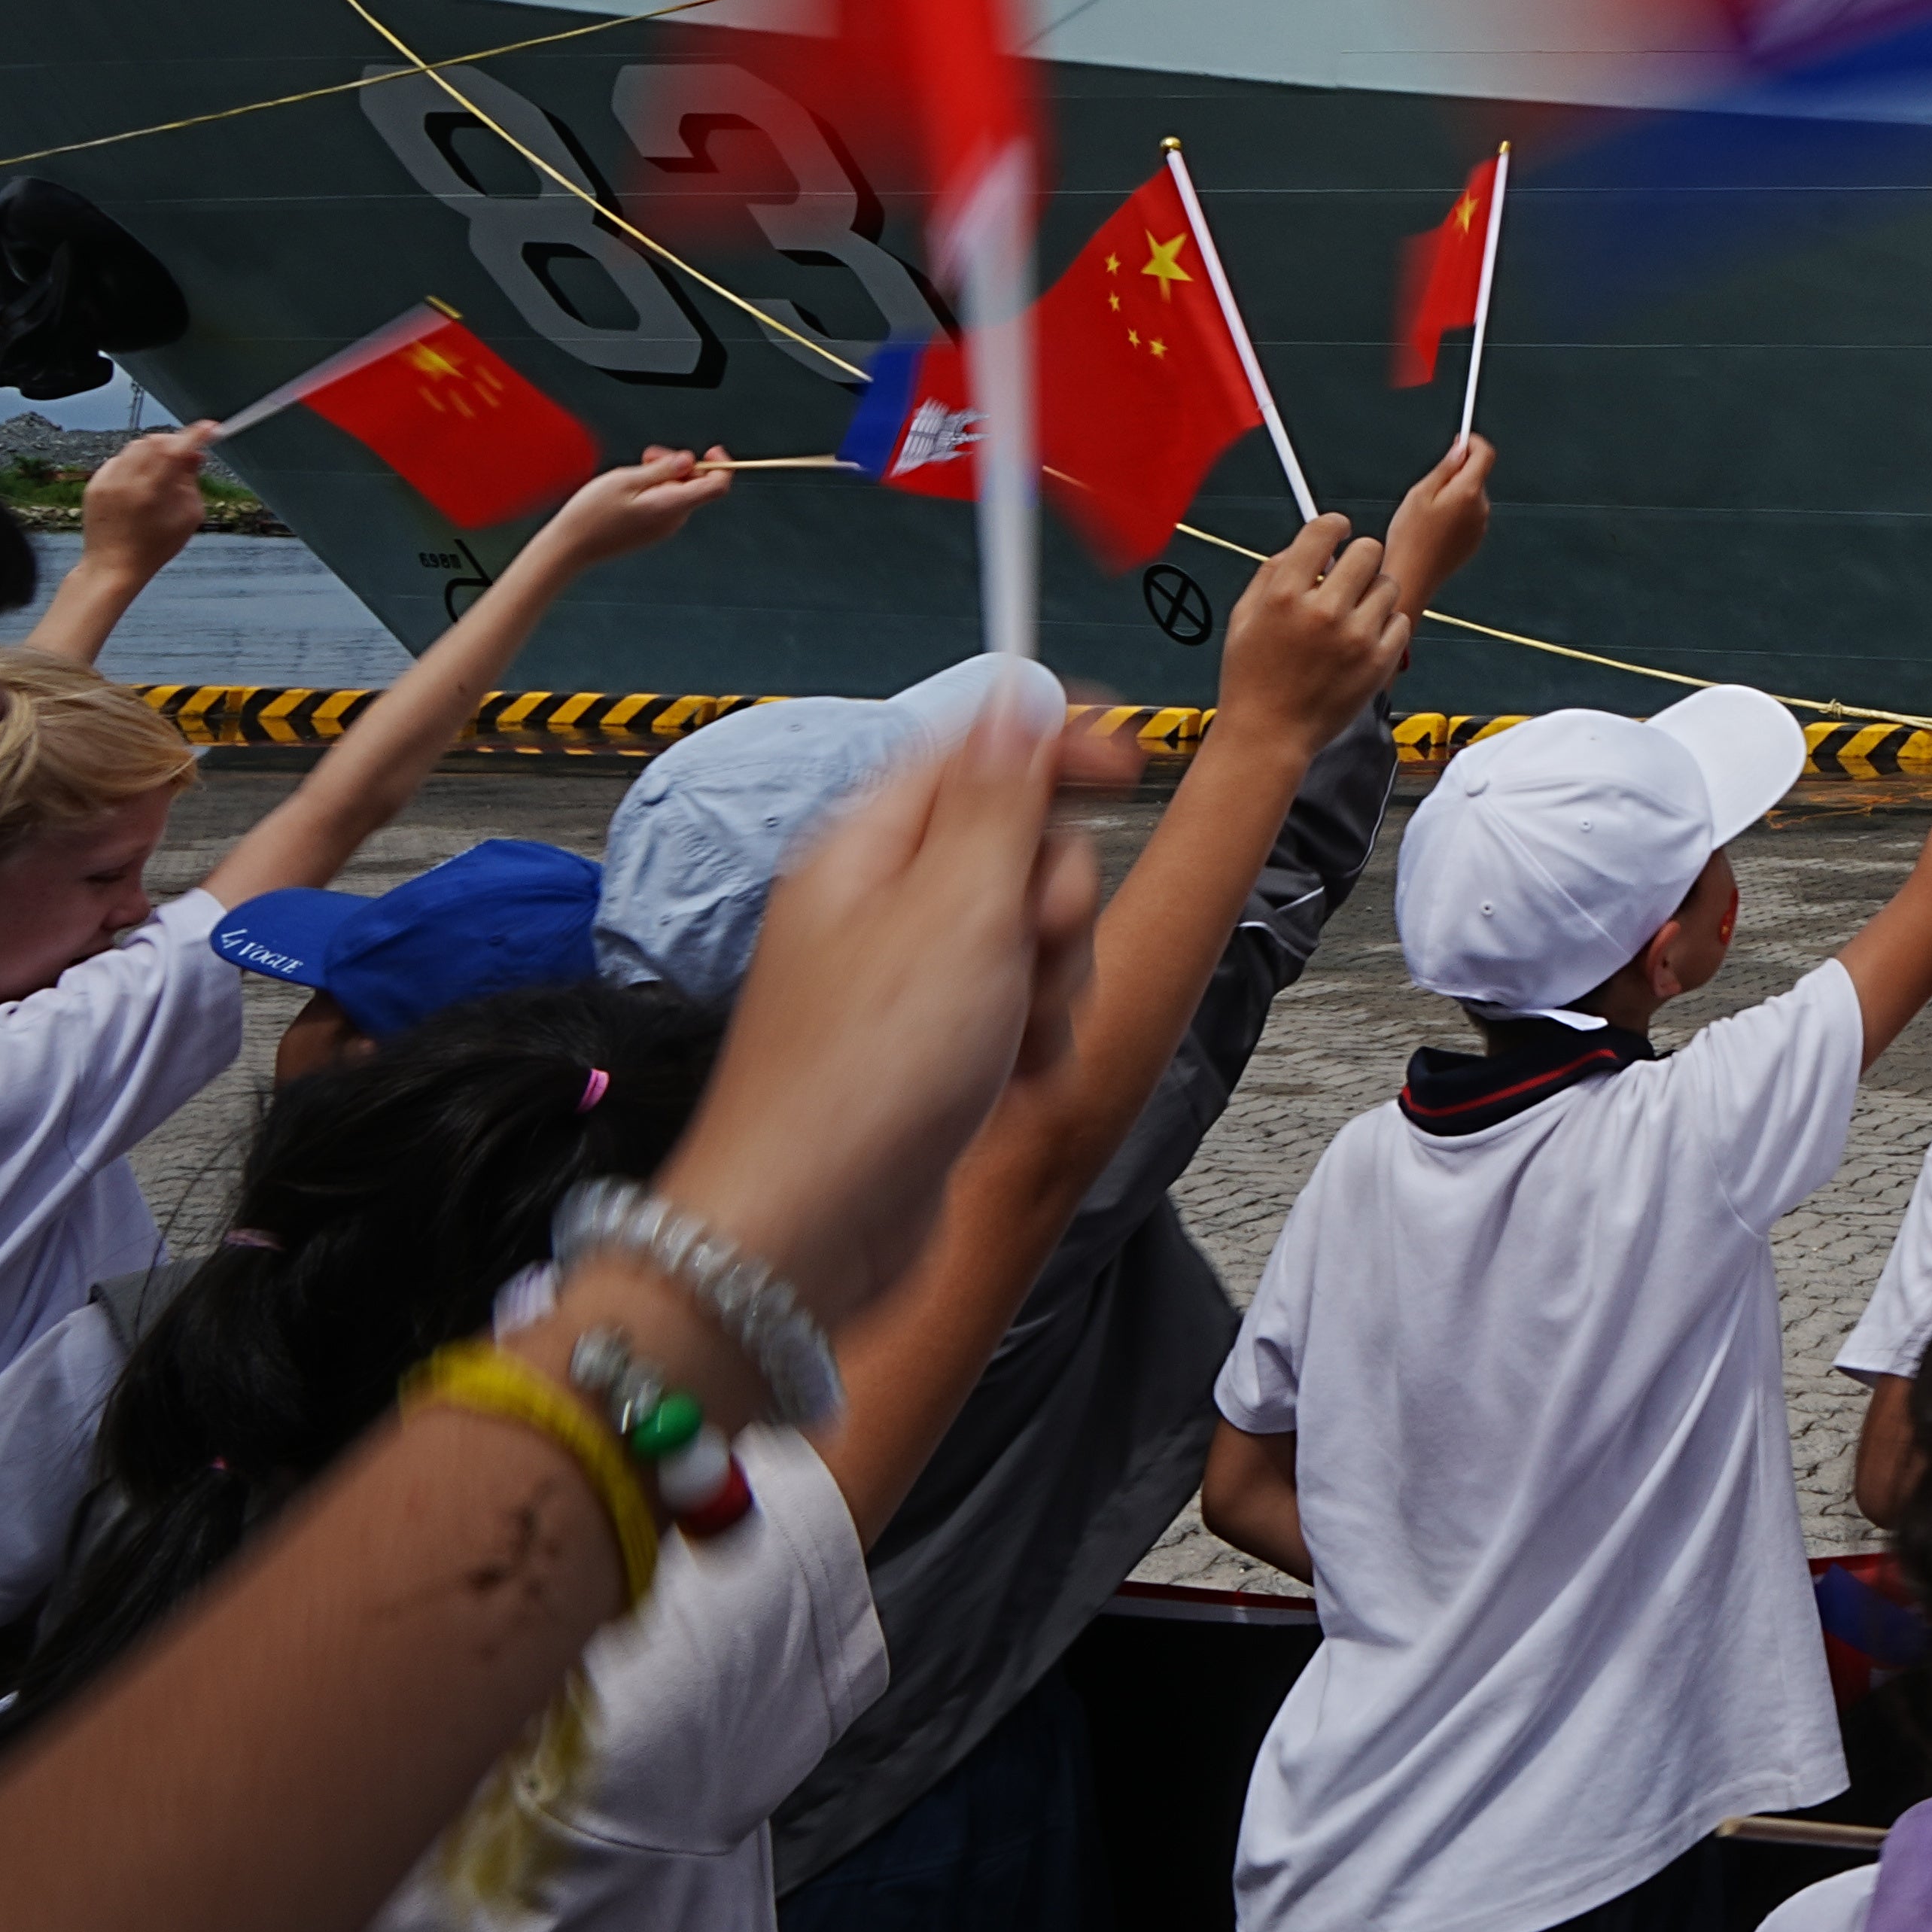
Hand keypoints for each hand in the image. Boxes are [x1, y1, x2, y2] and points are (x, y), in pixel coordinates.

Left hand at [70, 424, 217, 579]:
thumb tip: (194, 454)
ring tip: (162, 471)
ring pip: (135, 447)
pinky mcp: (94, 485)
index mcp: (153, 490)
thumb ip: (191, 482)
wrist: (113, 566)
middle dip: (175, 442)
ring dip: (154, 452)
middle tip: (187, 455)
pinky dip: (134, 464)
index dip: (197, 434)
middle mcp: (127, 481)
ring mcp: (107, 481)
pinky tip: (140, 482)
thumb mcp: (188, 517)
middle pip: (155, 441)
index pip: (177, 447)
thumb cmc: (154, 547)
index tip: (210, 428)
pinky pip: (118, 460)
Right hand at [528, 445, 729, 565]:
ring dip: (663, 475)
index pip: (717, 486)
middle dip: (679, 464)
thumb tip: (691, 460)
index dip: (721, 465)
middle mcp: (674, 520)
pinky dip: (655, 489)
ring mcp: (663, 528)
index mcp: (672, 506)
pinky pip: (664, 504)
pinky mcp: (651, 531)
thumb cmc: (592, 513)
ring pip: (677, 492)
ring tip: (633, 470)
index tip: (711, 450)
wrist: (569, 548)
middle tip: (648, 454)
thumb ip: (663, 469)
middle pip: (695, 484)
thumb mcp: (626, 480)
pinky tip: (630, 487)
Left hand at [638, 668, 1127, 1341]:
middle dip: (1057, 895)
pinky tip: (1010, 1081)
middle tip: (1034, 946)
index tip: (1124, 764)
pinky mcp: (930, 1051)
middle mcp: (882, 905)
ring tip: (1015, 1035)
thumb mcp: (956, 911)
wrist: (807, 1237)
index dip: (1053, 745)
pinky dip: (1033, 1041)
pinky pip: (1019, 1010)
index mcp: (868, 848)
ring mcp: (906, 980)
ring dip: (1052, 980)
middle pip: (1019, 844)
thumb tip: (1015, 694)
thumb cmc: (865, 1079)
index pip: (973, 747)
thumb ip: (998, 798)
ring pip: (1033, 933)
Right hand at [1217, 511, 1410, 732]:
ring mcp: (1355, 637)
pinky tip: (1365, 638)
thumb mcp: (1243, 619)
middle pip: (1368, 550)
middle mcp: (1322, 611)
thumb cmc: (1251, 677)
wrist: (1268, 736)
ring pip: (1388, 584)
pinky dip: (1387, 625)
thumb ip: (1271, 574)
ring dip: (1374, 593)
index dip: (1335, 525)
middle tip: (1350, 574)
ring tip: (1354, 614)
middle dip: (1359, 557)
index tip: (1339, 531)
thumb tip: (1304, 544)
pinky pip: (1401, 620)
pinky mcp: (1378, 661)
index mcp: (1284, 596)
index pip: (1323, 531)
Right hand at [1378, 433, 1492, 619]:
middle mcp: (1481, 508)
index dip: (1474, 442)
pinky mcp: (1475, 540)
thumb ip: (1445, 468)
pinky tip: (1433, 528)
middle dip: (1458, 472)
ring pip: (1471, 496)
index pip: (1486, 454)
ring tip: (1426, 514)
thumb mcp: (1420, 494)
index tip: (1460, 439)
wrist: (1412, 576)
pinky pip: (1469, 515)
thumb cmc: (1409, 536)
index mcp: (1468, 493)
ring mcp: (1480, 526)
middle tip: (1428, 487)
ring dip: (1455, 494)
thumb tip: (1461, 448)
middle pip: (1477, 475)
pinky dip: (1456, 513)